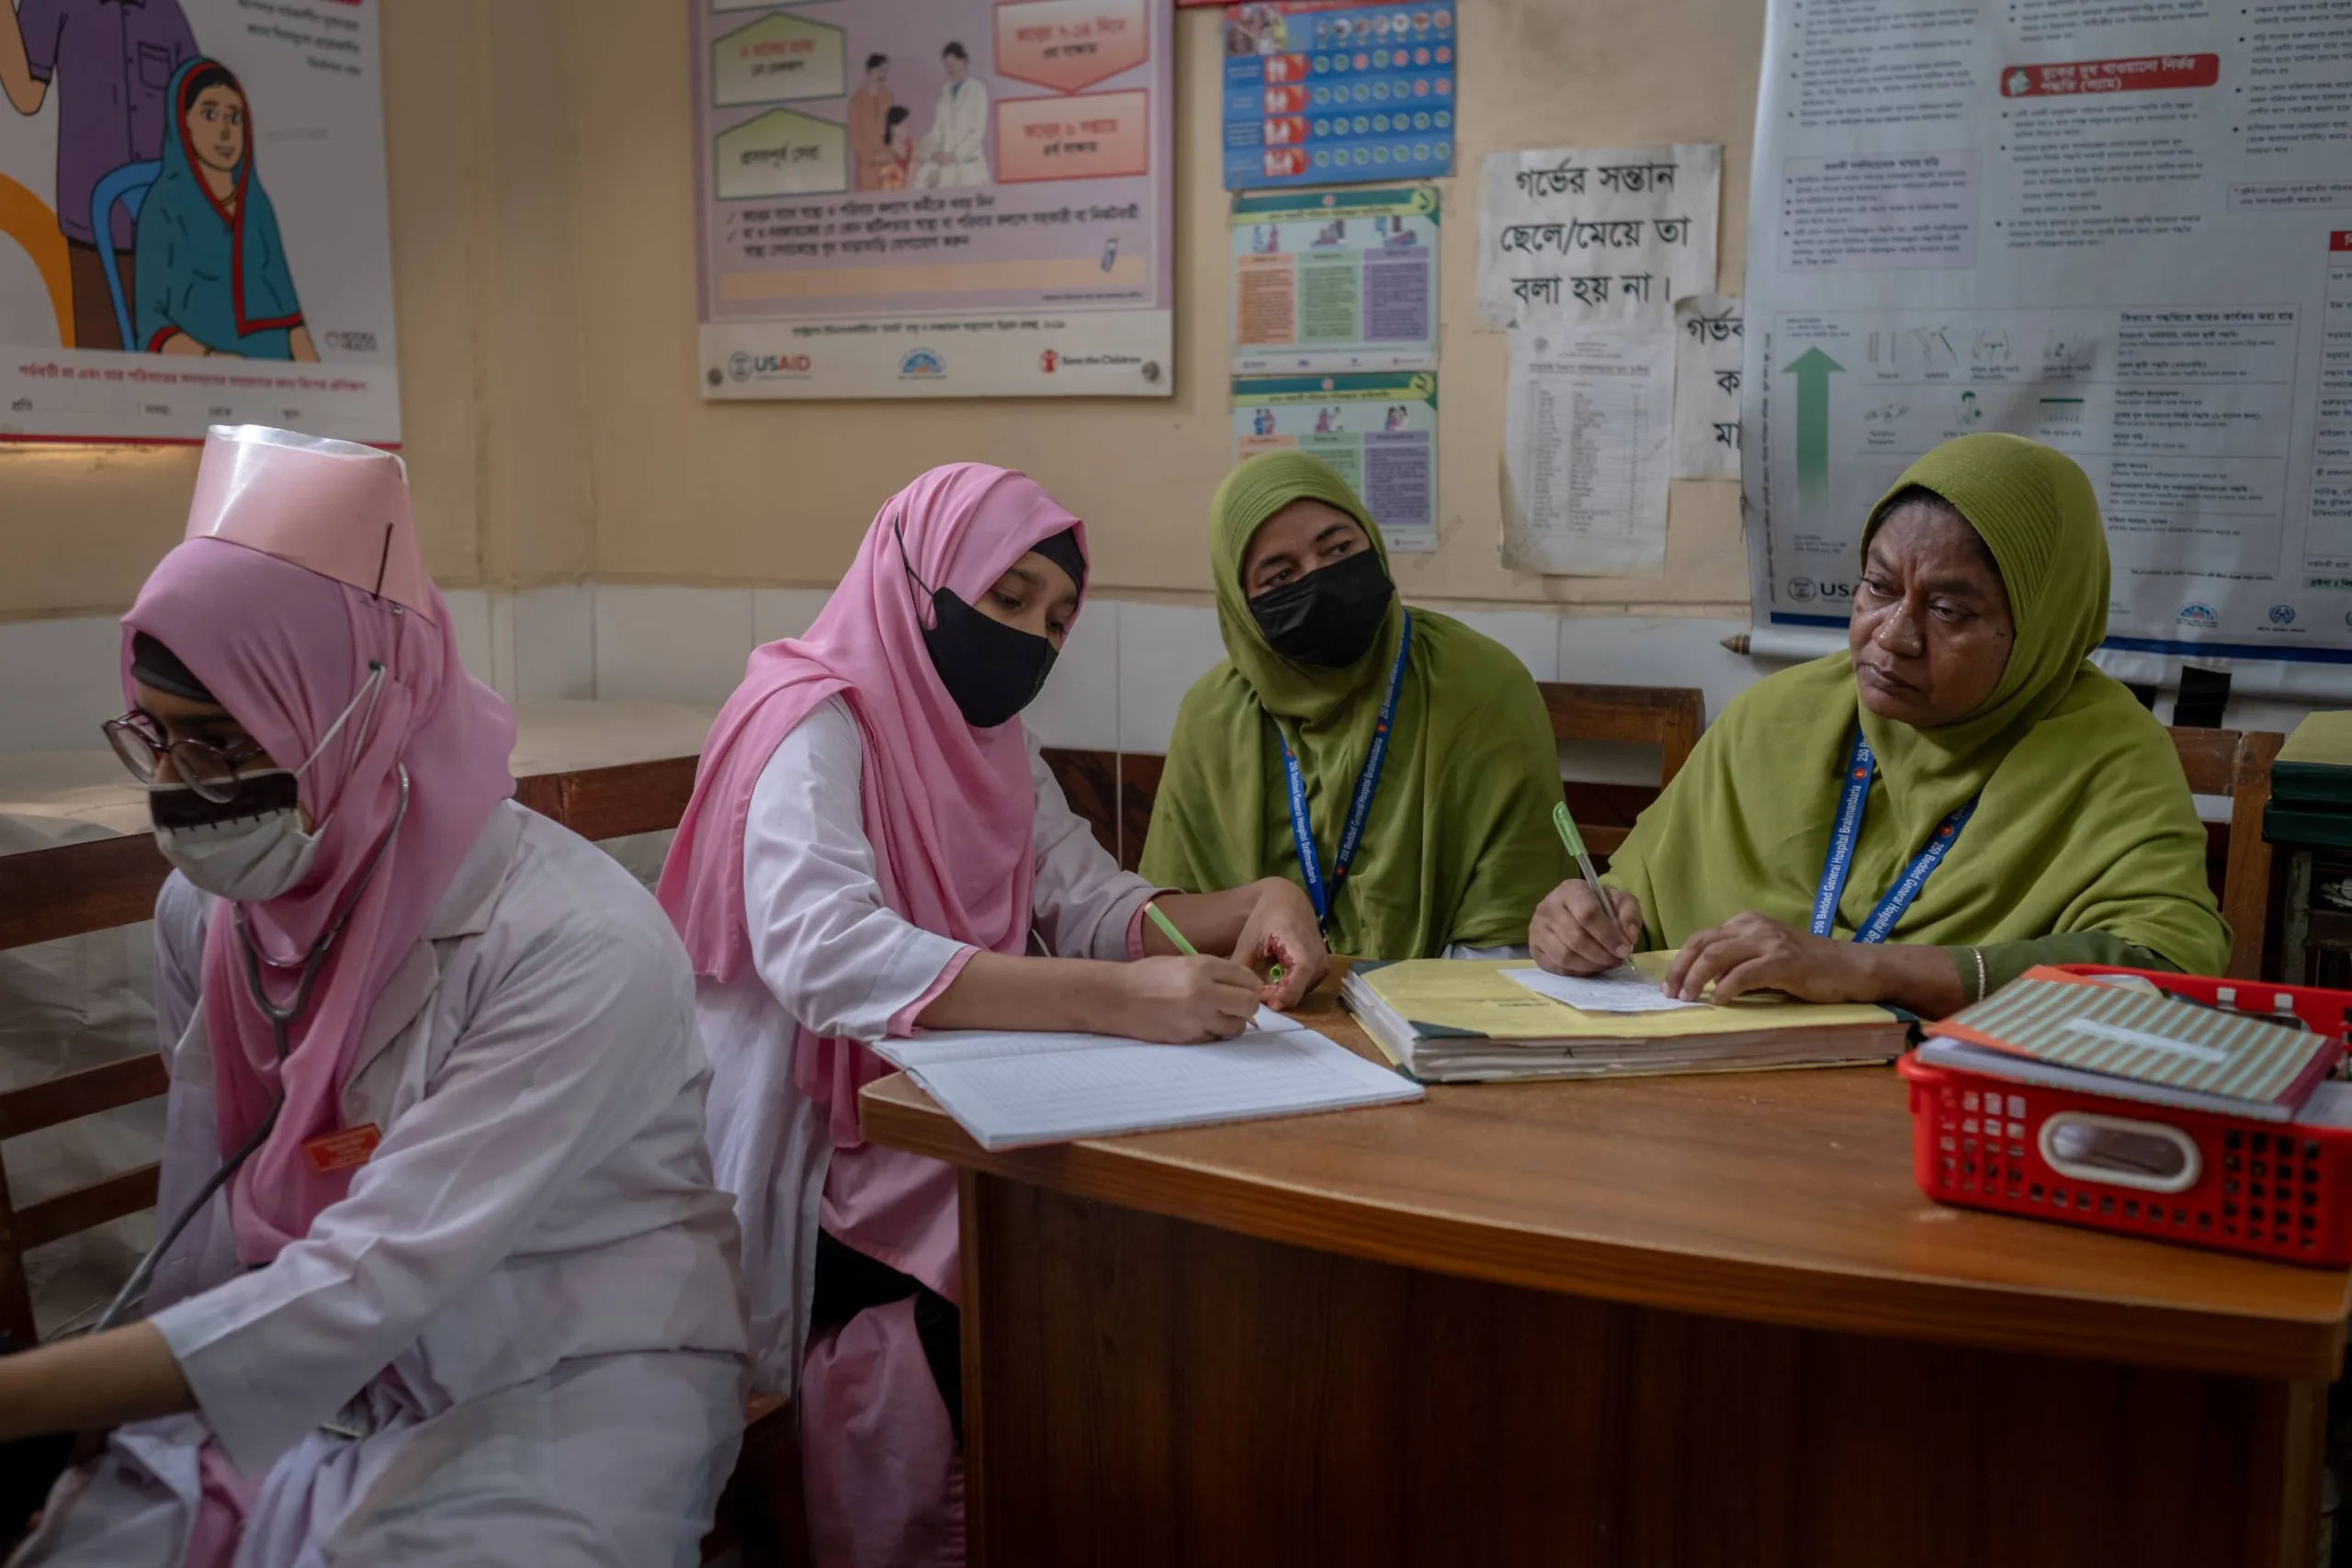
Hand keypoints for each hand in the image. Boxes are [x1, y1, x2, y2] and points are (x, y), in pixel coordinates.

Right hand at [1108, 955, 1262, 1042]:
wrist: (1118, 998)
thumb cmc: (1149, 976)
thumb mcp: (1184, 963)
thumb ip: (1215, 973)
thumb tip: (1244, 986)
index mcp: (1203, 967)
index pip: (1247, 978)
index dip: (1250, 985)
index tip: (1245, 989)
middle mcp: (1204, 991)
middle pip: (1250, 1004)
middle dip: (1247, 1006)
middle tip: (1237, 1005)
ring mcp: (1197, 1017)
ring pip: (1237, 1026)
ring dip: (1232, 1022)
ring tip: (1217, 1016)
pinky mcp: (1189, 1037)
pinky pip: (1217, 1038)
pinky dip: (1214, 1033)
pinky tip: (1199, 1024)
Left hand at [1230, 879, 1327, 1009]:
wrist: (1288, 902)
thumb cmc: (1265, 919)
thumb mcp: (1248, 940)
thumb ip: (1241, 965)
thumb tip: (1234, 992)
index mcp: (1299, 945)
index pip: (1298, 977)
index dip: (1283, 994)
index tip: (1264, 1001)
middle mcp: (1317, 957)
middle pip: (1297, 991)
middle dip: (1275, 996)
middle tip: (1256, 990)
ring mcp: (1322, 964)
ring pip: (1300, 992)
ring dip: (1281, 991)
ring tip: (1265, 977)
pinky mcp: (1322, 969)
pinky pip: (1304, 986)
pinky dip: (1289, 986)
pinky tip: (1276, 973)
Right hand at [1530, 881, 1644, 974]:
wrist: (1574, 910)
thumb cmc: (1600, 906)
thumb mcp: (1621, 902)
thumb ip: (1629, 915)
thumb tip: (1627, 939)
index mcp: (1571, 890)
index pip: (1587, 914)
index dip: (1608, 935)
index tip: (1624, 949)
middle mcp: (1548, 906)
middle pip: (1576, 938)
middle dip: (1601, 954)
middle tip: (1616, 960)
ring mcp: (1537, 928)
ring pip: (1564, 955)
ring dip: (1590, 965)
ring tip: (1605, 964)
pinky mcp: (1534, 947)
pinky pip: (1556, 966)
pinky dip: (1577, 972)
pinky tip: (1589, 967)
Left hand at [1663, 911, 1880, 1003]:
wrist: (1850, 967)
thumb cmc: (1807, 966)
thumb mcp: (1765, 955)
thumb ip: (1736, 961)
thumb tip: (1702, 980)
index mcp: (1746, 922)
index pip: (1701, 938)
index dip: (1680, 961)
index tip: (1669, 984)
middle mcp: (1753, 926)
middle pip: (1702, 944)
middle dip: (1680, 970)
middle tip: (1671, 994)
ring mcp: (1768, 941)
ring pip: (1717, 956)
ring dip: (1697, 980)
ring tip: (1688, 999)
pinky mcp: (1783, 961)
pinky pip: (1744, 974)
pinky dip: (1726, 988)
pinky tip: (1719, 1001)